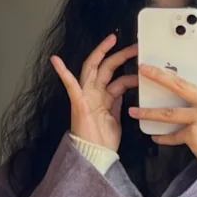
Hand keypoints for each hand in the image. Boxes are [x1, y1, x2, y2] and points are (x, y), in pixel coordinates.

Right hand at [51, 34, 138, 152]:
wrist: (95, 157)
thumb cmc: (104, 142)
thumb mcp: (116, 119)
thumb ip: (117, 104)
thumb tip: (123, 91)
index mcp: (105, 99)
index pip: (117, 78)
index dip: (128, 69)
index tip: (140, 60)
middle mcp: (95, 94)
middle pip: (107, 67)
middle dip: (120, 54)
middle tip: (135, 45)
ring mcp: (86, 96)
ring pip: (93, 68)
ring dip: (103, 52)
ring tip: (113, 39)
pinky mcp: (79, 103)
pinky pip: (70, 85)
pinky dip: (63, 73)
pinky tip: (56, 60)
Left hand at [129, 26, 196, 165]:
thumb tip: (185, 91)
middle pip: (179, 84)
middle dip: (159, 75)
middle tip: (142, 68)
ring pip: (169, 113)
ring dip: (149, 112)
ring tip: (134, 111)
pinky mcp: (194, 134)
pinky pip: (173, 135)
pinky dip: (162, 137)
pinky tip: (154, 136)